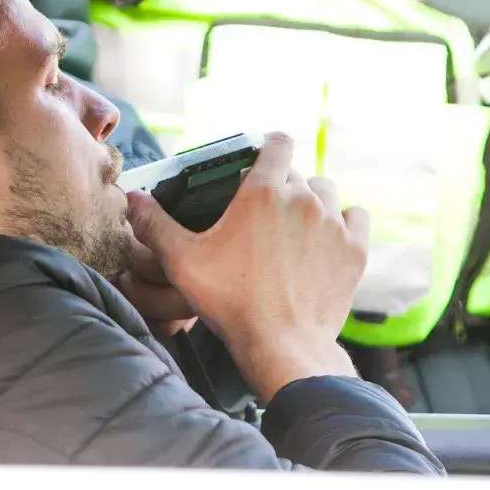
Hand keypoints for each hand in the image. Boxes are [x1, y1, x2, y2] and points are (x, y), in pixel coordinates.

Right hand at [126, 132, 369, 401]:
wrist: (283, 346)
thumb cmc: (231, 302)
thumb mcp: (183, 262)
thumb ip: (156, 224)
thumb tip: (133, 200)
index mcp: (262, 191)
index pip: (276, 144)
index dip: (268, 146)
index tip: (261, 157)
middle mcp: (303, 198)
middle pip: (297, 172)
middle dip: (282, 184)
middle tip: (264, 212)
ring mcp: (333, 224)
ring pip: (327, 192)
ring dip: (313, 201)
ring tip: (295, 225)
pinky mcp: (354, 251)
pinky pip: (356, 218)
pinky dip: (344, 222)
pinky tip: (329, 236)